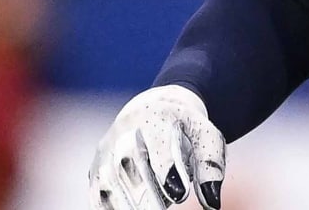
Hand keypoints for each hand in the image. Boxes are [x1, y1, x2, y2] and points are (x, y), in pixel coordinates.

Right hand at [89, 85, 226, 209]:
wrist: (152, 109)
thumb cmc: (185, 129)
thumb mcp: (206, 137)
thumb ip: (210, 167)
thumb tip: (212, 204)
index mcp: (157, 117)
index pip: (159, 146)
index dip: (168, 172)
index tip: (180, 194)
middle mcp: (126, 130)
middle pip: (129, 162)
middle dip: (145, 192)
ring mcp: (107, 148)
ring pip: (107, 177)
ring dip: (122, 202)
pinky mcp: (96, 166)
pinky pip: (96, 189)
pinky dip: (105, 205)